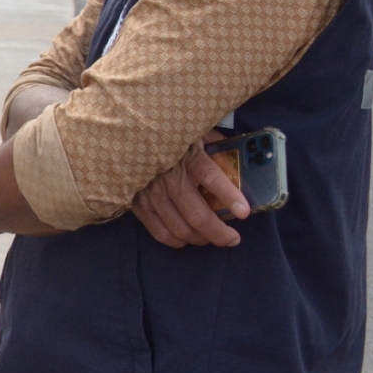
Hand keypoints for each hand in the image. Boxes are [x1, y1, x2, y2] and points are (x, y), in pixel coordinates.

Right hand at [129, 130, 247, 248]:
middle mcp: (168, 177)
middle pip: (197, 215)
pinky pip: (159, 231)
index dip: (229, 197)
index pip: (211, 178)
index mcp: (186, 155)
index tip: (244, 212)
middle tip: (232, 239)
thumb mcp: (195, 131)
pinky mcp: (137, 202)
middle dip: (219, 233)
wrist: (127, 134)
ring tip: (211, 239)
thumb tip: (240, 162)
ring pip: (179, 228)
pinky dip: (175, 240)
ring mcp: (151, 192)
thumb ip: (216, 145)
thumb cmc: (168, 134)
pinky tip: (186, 239)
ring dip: (200, 238)